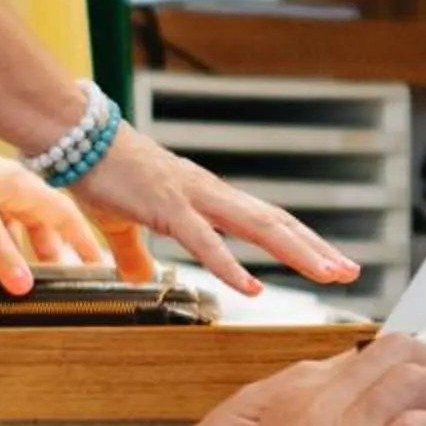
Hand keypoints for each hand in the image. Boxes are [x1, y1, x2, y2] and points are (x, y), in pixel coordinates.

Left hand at [0, 120, 110, 294]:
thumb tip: (24, 284)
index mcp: (18, 183)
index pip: (62, 213)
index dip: (83, 239)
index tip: (99, 265)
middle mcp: (3, 191)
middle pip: (39, 227)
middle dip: (52, 254)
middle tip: (64, 282)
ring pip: (8, 236)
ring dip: (16, 259)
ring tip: (26, 284)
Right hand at [75, 122, 361, 295]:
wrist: (76, 137)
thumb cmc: (100, 173)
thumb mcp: (124, 222)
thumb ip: (137, 253)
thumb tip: (140, 276)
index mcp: (206, 196)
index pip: (266, 220)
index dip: (301, 240)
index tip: (330, 260)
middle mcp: (211, 194)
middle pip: (276, 222)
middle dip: (315, 247)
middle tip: (350, 271)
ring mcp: (193, 198)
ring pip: (257, 227)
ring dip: (296, 252)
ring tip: (327, 274)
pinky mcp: (167, 208)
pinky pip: (205, 242)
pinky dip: (232, 266)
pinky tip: (253, 288)